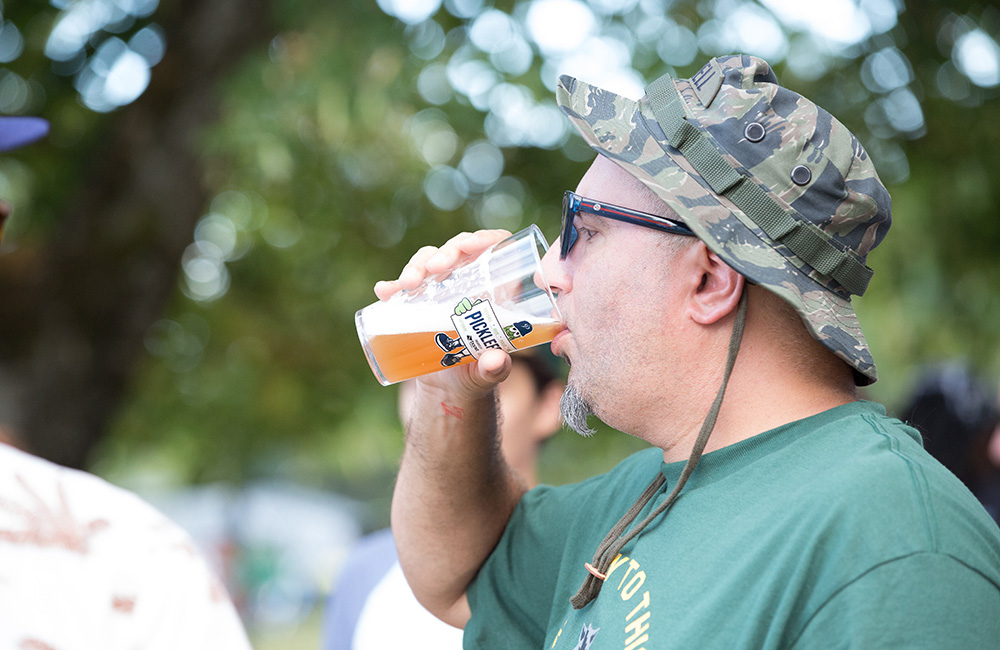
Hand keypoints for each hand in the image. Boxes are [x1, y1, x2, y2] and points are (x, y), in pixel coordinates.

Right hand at [374, 230, 513, 395]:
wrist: (448, 389)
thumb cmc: (477, 376)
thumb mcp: (488, 374)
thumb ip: (495, 369)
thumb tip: (495, 361)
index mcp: (495, 291)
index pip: (496, 249)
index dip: (486, 239)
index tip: (470, 246)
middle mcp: (469, 283)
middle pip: (459, 250)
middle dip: (445, 252)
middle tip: (435, 268)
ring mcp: (441, 289)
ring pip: (430, 262)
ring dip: (416, 266)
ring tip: (406, 285)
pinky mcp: (417, 301)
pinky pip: (404, 286)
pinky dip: (392, 286)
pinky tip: (384, 292)